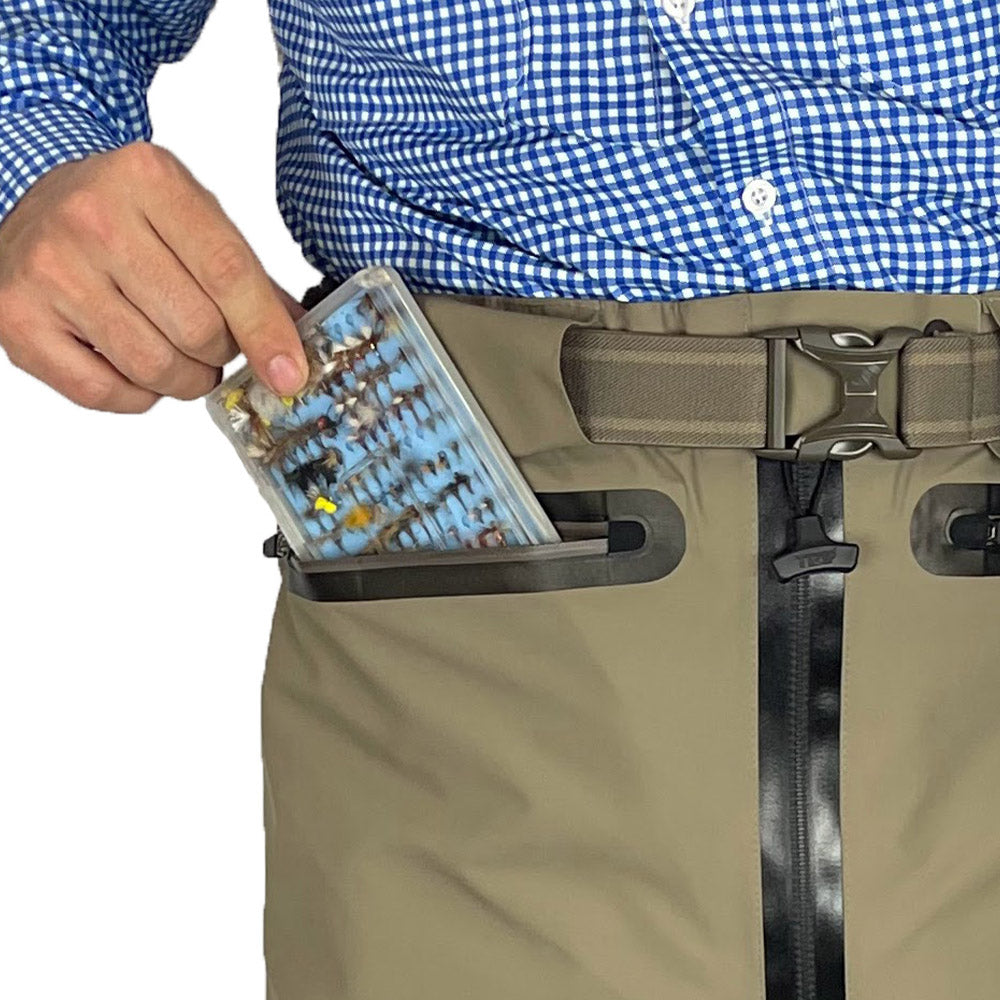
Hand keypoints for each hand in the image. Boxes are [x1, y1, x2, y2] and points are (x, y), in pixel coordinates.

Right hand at [0, 142, 308, 412]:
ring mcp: (50, 270)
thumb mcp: (189, 218)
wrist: (32, 207)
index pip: (229, 272)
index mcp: (149, 180)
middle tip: (213, 344)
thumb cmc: (123, 218)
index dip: (267, 332)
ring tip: (180, 357)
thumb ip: (248, 277)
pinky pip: (104, 393)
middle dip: (221, 353)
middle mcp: (92, 218)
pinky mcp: (19, 319)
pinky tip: (135, 366)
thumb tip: (295, 347)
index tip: (290, 374)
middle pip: (197, 328)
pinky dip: (137, 395)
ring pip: (154, 367)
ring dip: (185, 379)